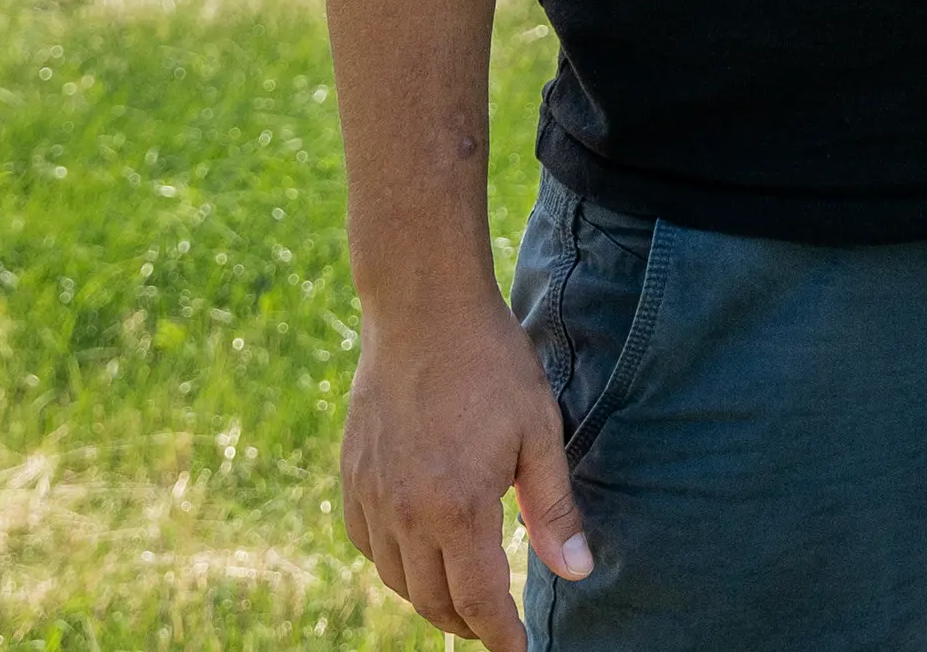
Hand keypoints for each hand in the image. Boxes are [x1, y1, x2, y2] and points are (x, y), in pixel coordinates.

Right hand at [339, 285, 595, 648]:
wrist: (422, 310)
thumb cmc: (491, 365)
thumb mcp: (539, 433)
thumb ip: (553, 510)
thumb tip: (575, 571)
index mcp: (457, 508)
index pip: (479, 602)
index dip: (502, 636)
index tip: (520, 650)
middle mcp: (406, 514)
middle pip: (434, 603)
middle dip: (469, 624)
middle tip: (497, 622)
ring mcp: (372, 497)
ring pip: (396, 581)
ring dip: (431, 597)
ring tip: (464, 590)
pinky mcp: (351, 478)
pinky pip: (368, 546)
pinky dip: (395, 563)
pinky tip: (421, 550)